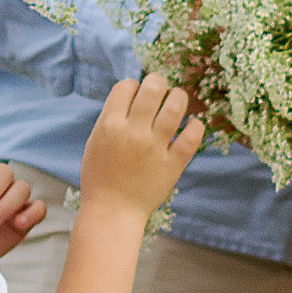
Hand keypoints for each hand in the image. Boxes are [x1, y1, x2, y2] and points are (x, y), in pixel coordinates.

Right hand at [77, 73, 204, 222]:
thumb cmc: (100, 176)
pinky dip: (196, 125)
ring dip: (179, 96)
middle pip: (152, 88)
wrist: (113, 211)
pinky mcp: (173, 163)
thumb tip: (132, 95)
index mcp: (110, 125)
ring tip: (177, 99)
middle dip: (158, 81)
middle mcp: (134, 132)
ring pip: (176, 106)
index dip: (133, 85)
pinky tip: (192, 124)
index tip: (136, 94)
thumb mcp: (95, 142)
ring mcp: (155, 147)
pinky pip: (193, 136)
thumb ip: (111, 118)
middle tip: (160, 88)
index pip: (126, 86)